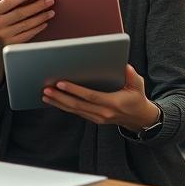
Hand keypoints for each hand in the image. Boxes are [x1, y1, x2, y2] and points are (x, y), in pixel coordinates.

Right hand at [0, 0, 55, 47]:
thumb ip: (9, 4)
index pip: (9, 2)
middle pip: (20, 13)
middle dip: (37, 6)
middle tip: (50, 0)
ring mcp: (4, 35)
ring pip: (26, 24)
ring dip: (41, 17)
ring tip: (51, 12)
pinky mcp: (12, 44)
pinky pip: (28, 34)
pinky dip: (37, 28)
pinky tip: (44, 23)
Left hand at [42, 65, 160, 128]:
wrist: (139, 118)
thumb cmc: (136, 98)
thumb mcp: (138, 85)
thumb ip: (131, 75)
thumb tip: (124, 66)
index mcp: (113, 103)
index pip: (90, 96)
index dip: (75, 90)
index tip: (61, 83)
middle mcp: (103, 113)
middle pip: (77, 105)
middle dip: (60, 97)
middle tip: (46, 89)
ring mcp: (97, 118)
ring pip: (74, 110)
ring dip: (58, 103)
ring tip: (45, 95)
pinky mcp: (93, 119)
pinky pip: (76, 113)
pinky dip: (64, 106)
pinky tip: (54, 100)